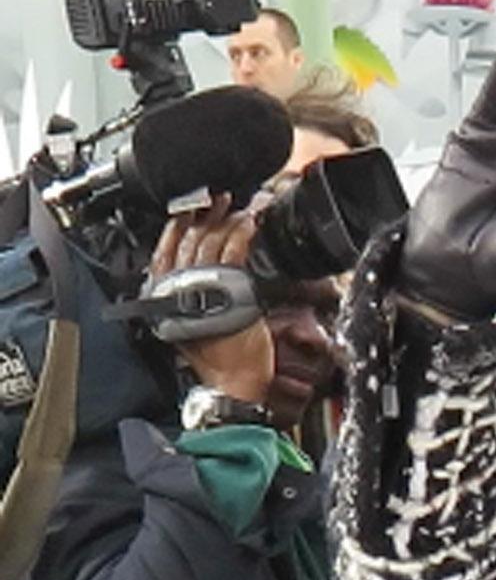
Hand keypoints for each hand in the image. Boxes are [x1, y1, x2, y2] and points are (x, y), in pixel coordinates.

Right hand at [149, 197, 273, 404]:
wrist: (233, 381)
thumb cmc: (220, 357)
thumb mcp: (191, 325)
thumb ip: (188, 298)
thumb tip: (196, 273)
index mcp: (165, 295)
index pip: (164, 251)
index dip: (176, 226)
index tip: (188, 208)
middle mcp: (179, 288)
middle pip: (187, 241)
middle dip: (203, 215)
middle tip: (218, 198)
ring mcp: (203, 287)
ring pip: (209, 243)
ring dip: (224, 220)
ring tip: (237, 206)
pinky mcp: (229, 289)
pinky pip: (232, 253)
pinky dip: (240, 233)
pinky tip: (248, 222)